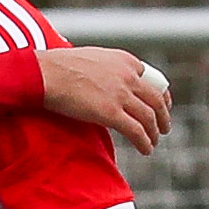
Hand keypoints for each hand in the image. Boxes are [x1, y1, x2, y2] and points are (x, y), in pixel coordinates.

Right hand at [37, 48, 174, 154]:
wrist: (45, 74)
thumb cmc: (57, 66)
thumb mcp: (90, 59)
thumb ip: (103, 70)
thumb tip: (99, 82)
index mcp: (124, 60)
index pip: (150, 79)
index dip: (158, 96)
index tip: (158, 105)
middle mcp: (128, 76)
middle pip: (155, 99)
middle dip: (163, 116)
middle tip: (163, 127)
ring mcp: (121, 95)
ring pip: (149, 117)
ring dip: (154, 132)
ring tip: (154, 141)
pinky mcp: (111, 113)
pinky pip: (136, 131)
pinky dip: (144, 142)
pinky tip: (146, 149)